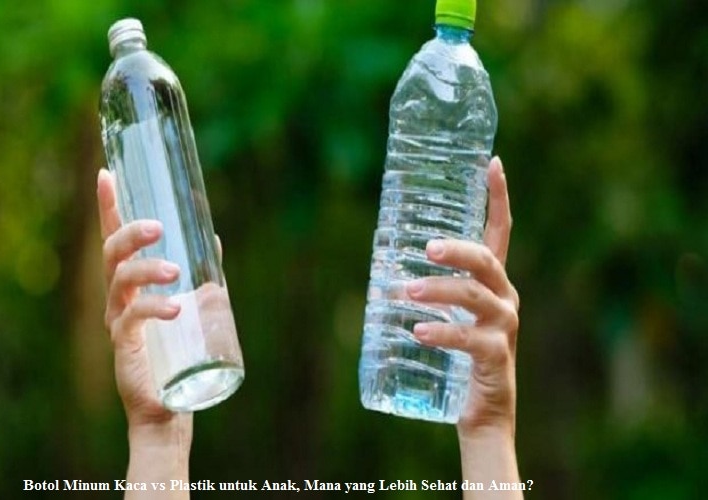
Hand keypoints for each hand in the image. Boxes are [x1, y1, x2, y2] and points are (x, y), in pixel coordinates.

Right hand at [97, 169, 190, 495]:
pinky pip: (130, 319)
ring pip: (119, 282)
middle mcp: (118, 298)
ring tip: (175, 272)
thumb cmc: (178, 353)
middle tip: (157, 226)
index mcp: (131, 284)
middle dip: (129, 232)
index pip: (114, 238)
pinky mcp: (124, 345)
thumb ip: (201, 275)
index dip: (108, 206)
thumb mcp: (195, 305)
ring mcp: (117, 320)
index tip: (105, 173)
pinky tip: (174, 308)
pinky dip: (153, 308)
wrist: (170, 405)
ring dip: (147, 270)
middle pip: (112, 254)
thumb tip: (212, 239)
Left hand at [407, 157, 521, 494]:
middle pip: (486, 261)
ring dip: (439, 291)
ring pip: (475, 297)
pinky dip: (443, 333)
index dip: (498, 197)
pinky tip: (417, 331)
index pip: (501, 231)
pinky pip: (470, 339)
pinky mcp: (497, 357)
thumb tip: (380, 273)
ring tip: (406, 293)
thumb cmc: (457, 357)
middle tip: (425, 249)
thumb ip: (426, 291)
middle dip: (457, 249)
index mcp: (493, 282)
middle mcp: (505, 298)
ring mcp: (504, 327)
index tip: (492, 162)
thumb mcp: (446, 315)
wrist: (481, 412)